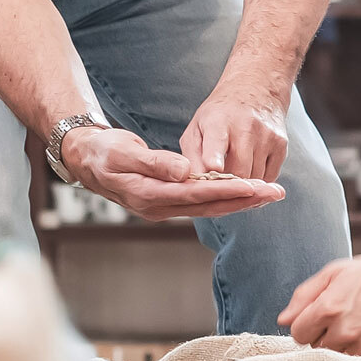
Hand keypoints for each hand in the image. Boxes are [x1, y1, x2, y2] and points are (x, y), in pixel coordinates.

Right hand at [65, 126, 284, 221]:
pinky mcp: (167, 201)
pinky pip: (202, 202)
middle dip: (245, 200)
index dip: (227, 190)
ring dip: (240, 201)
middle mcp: (159, 207)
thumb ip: (155, 162)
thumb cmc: (103, 152)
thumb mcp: (124, 152)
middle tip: (275, 193)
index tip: (254, 186)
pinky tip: (244, 194)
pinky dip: (225, 198)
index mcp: (150, 196)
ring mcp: (164, 207)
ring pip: (209, 207)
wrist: (86, 158)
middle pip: (210, 206)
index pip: (197, 195)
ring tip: (269, 194)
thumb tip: (185, 171)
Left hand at [181, 87, 288, 181]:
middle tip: (219, 188)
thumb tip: (195, 186)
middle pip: (239, 171)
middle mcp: (245, 127)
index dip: (214, 158)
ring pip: (255, 179)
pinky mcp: (281, 145)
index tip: (214, 168)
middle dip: (228, 185)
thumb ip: (192, 157)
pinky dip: (258, 180)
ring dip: (243, 184)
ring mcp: (267, 136)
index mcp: (218, 122)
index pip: (217, 142)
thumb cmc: (219, 115)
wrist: (255, 89)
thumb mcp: (197, 128)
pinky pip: (270, 178)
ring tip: (234, 171)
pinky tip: (250, 168)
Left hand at [281, 252, 360, 353]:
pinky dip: (353, 348)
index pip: (297, 333)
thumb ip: (304, 295)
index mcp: (328, 308)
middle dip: (320, 333)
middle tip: (338, 315)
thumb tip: (283, 319)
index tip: (316, 315)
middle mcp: (343, 331)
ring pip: (333, 356)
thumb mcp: (336, 271)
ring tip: (353, 322)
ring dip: (336, 343)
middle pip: (314, 347)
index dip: (304, 323)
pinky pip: (353, 359)